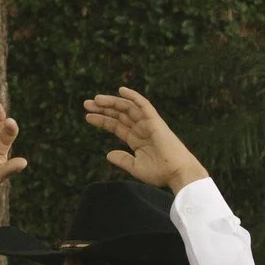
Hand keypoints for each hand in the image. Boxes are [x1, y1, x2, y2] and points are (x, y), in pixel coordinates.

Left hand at [84, 88, 205, 195]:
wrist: (177, 173)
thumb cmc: (160, 173)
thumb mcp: (136, 167)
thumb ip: (123, 160)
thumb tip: (108, 154)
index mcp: (137, 140)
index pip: (116, 126)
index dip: (102, 120)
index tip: (87, 116)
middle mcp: (142, 129)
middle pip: (119, 115)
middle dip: (103, 109)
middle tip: (86, 104)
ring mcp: (148, 124)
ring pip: (128, 109)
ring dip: (112, 102)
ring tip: (95, 99)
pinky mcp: (155, 121)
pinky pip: (144, 105)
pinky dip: (133, 96)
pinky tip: (121, 90)